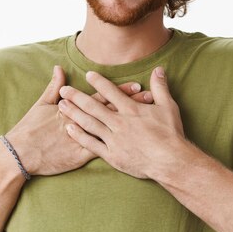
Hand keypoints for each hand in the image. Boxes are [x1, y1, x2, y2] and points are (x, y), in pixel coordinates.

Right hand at [4, 66, 152, 176]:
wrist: (20, 153)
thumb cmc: (30, 128)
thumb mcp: (42, 104)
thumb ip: (54, 86)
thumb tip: (58, 67)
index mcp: (75, 108)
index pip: (103, 97)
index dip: (121, 92)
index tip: (138, 86)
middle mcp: (83, 121)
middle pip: (112, 111)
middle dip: (132, 105)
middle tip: (151, 99)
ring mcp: (83, 139)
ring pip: (113, 130)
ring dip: (130, 125)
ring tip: (150, 120)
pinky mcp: (81, 155)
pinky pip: (103, 151)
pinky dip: (119, 147)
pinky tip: (135, 146)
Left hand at [58, 67, 185, 178]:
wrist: (170, 161)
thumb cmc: (171, 134)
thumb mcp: (168, 107)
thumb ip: (160, 87)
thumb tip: (158, 69)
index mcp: (132, 110)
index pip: (111, 92)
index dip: (99, 82)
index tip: (88, 74)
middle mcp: (120, 123)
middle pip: (94, 107)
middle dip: (77, 97)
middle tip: (64, 90)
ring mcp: (114, 139)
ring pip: (90, 124)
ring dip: (74, 114)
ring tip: (61, 106)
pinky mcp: (112, 155)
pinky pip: (92, 144)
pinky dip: (80, 136)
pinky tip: (70, 129)